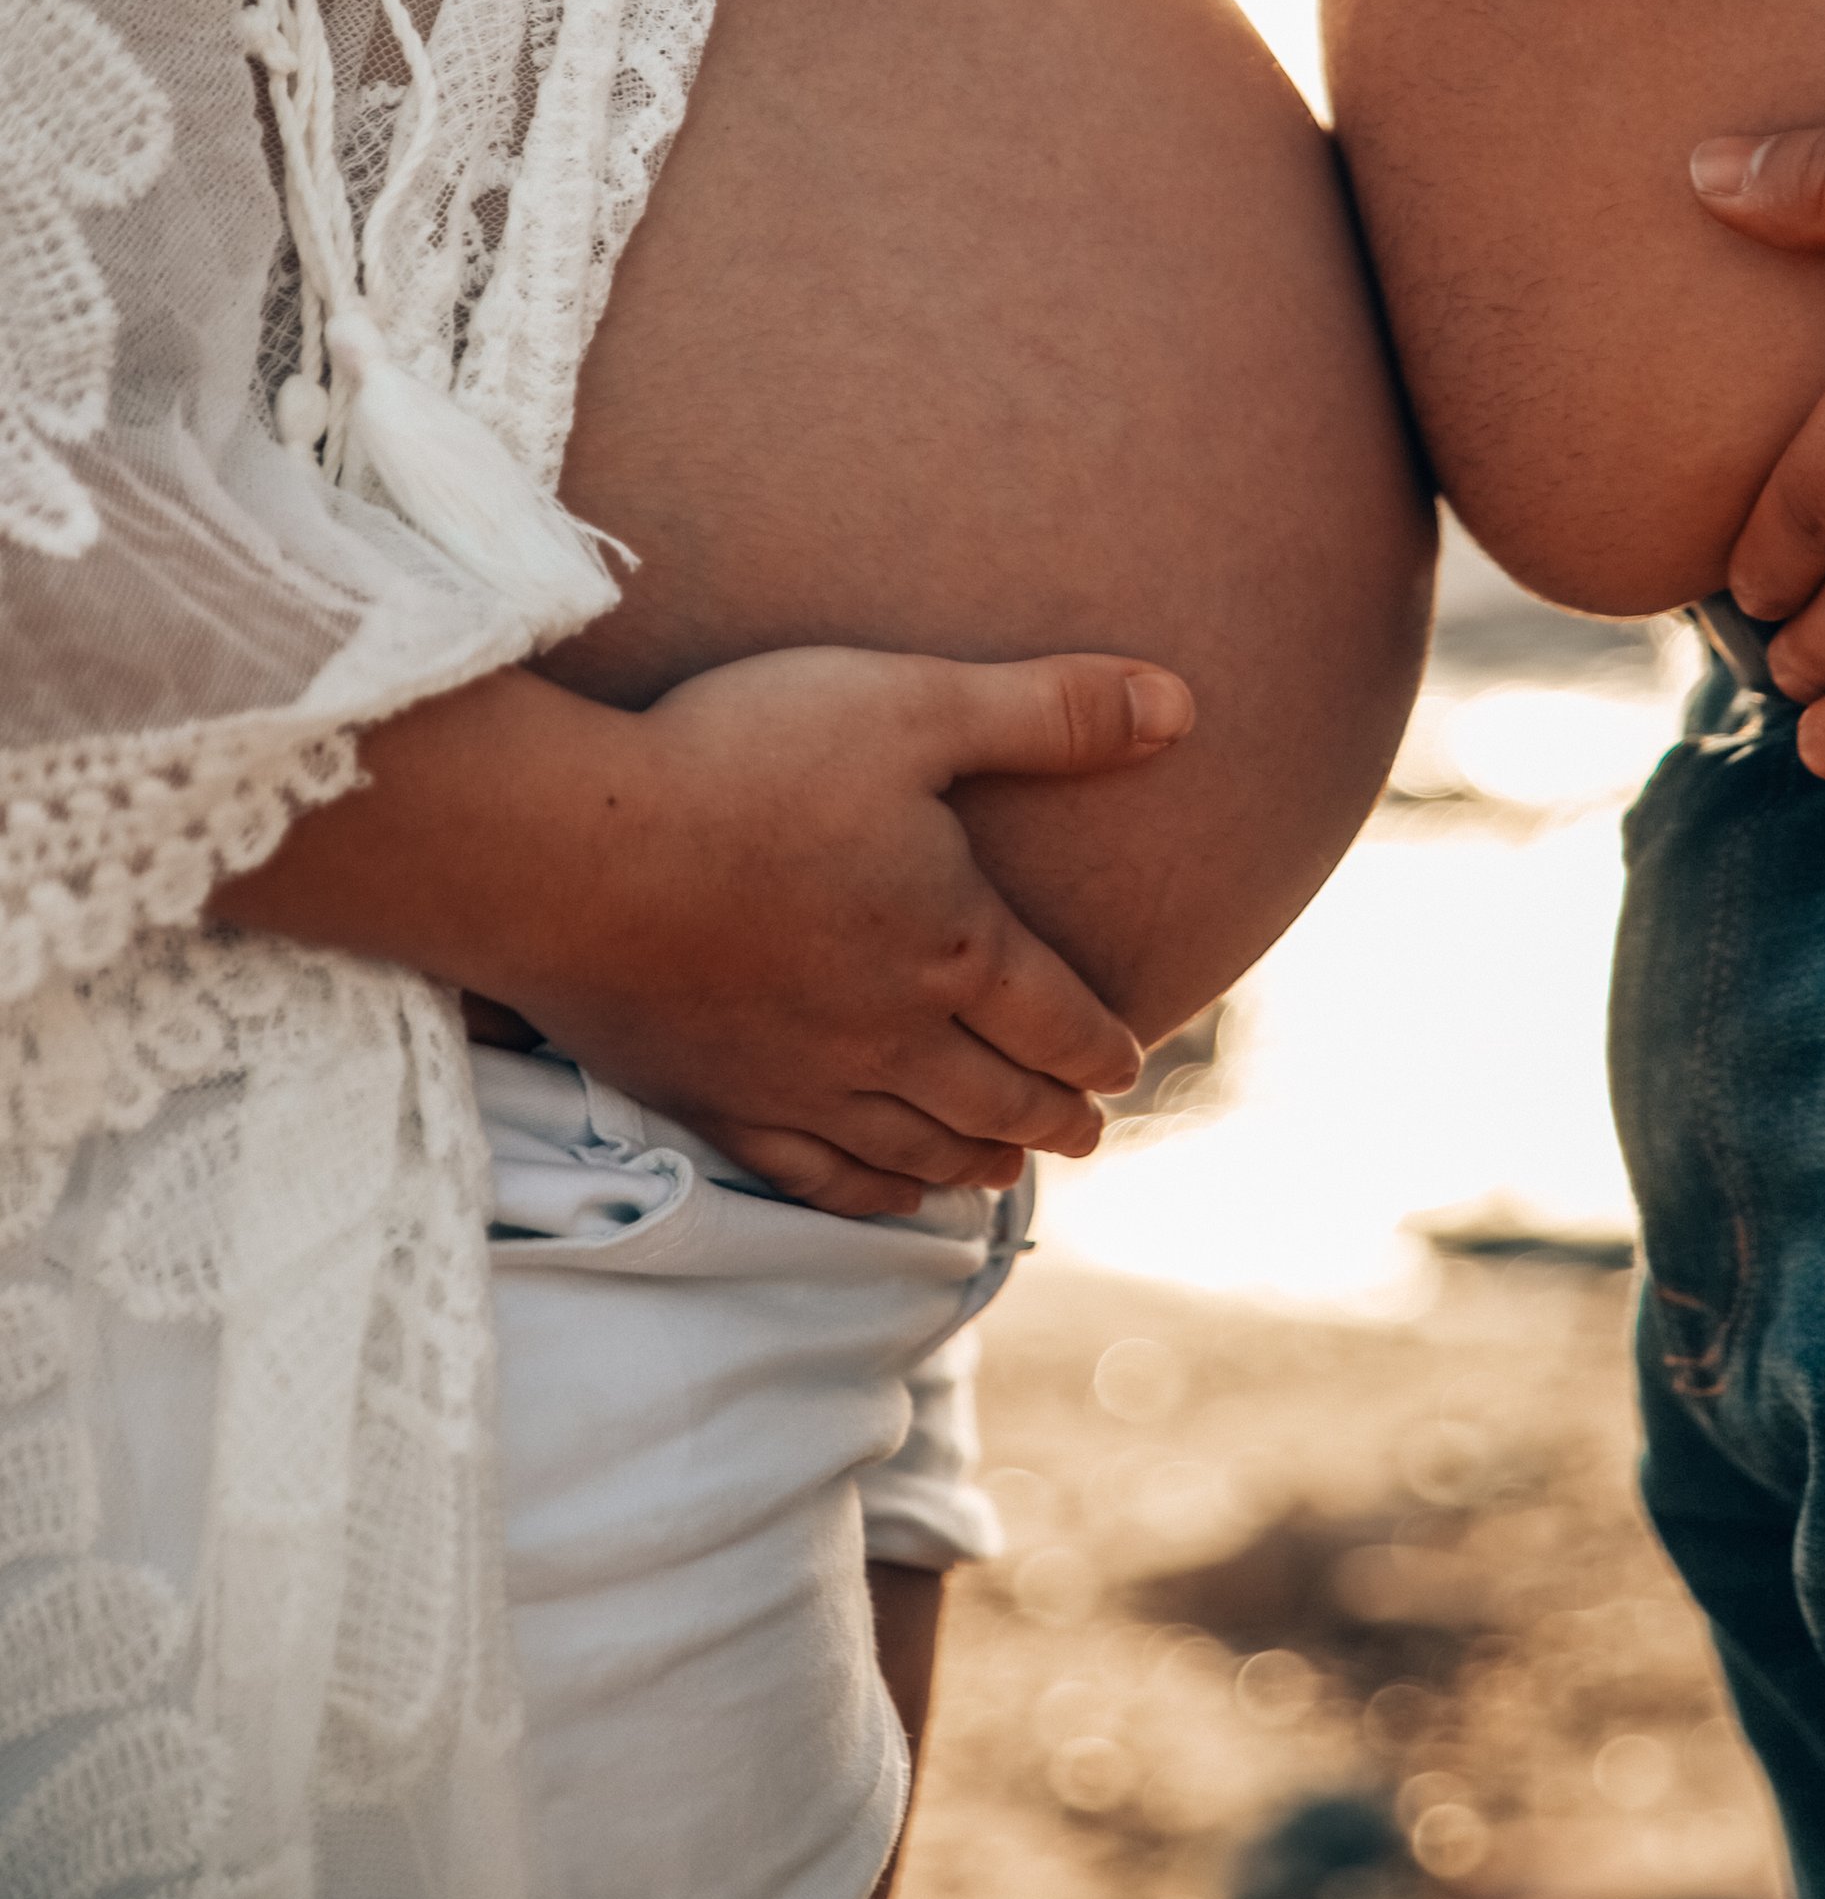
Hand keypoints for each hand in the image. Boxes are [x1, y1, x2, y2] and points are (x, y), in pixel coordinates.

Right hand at [497, 643, 1184, 1211]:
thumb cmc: (741, 760)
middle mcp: (891, 1038)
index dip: (1104, 1047)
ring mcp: (800, 1084)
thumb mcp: (915, 704)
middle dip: (1054, 1116)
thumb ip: (1052, 712)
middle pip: (998, 1100)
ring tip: (1004, 1169)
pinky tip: (882, 1193)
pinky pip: (815, 1178)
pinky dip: (870, 1195)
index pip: (1059, 1021)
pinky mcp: (714, 1103)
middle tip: (1086, 1133)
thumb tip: (1185, 704)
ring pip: (917, 1150)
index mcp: (954, 948)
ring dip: (974, 1163)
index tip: (1127, 1065)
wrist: (565, 851)